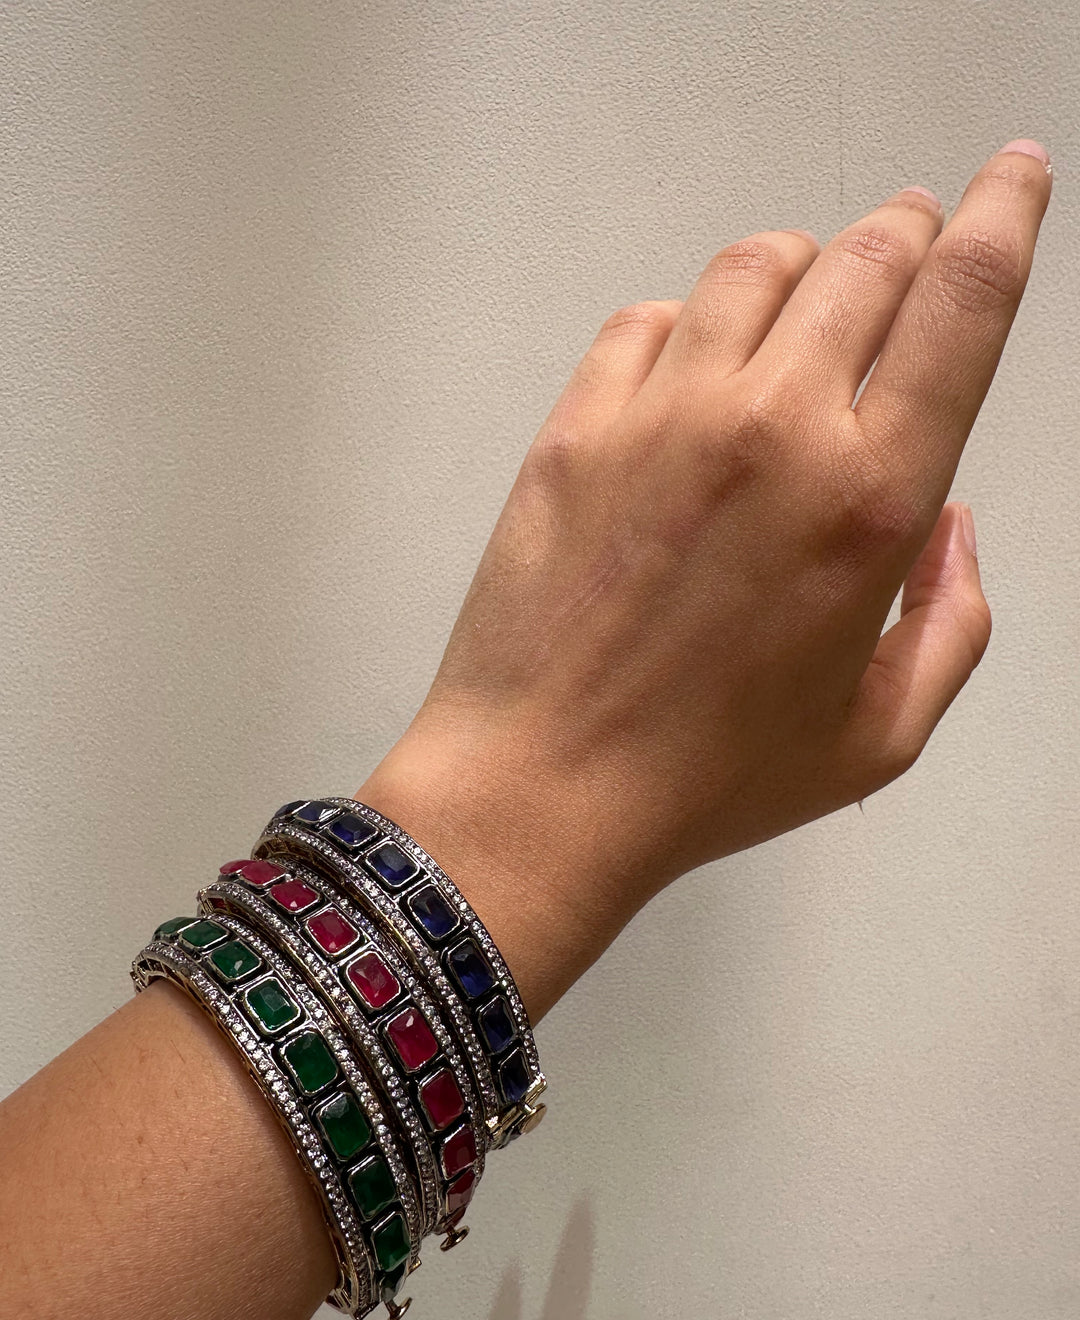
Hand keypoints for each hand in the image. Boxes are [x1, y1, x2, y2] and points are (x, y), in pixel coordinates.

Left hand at [359, 139, 1051, 1017]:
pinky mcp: (578, 424)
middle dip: (908, 230)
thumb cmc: (709, 778)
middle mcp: (772, 429)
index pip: (962, 304)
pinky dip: (689, 323)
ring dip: (802, 265)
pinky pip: (648, 318)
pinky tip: (694, 370)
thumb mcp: (881, 733)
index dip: (1003, 216)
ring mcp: (662, 415)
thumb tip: (951, 525)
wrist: (542, 788)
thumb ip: (954, 621)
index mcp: (868, 499)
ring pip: (755, 265)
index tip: (1013, 176)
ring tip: (807, 299)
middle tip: (914, 231)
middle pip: (866, 259)